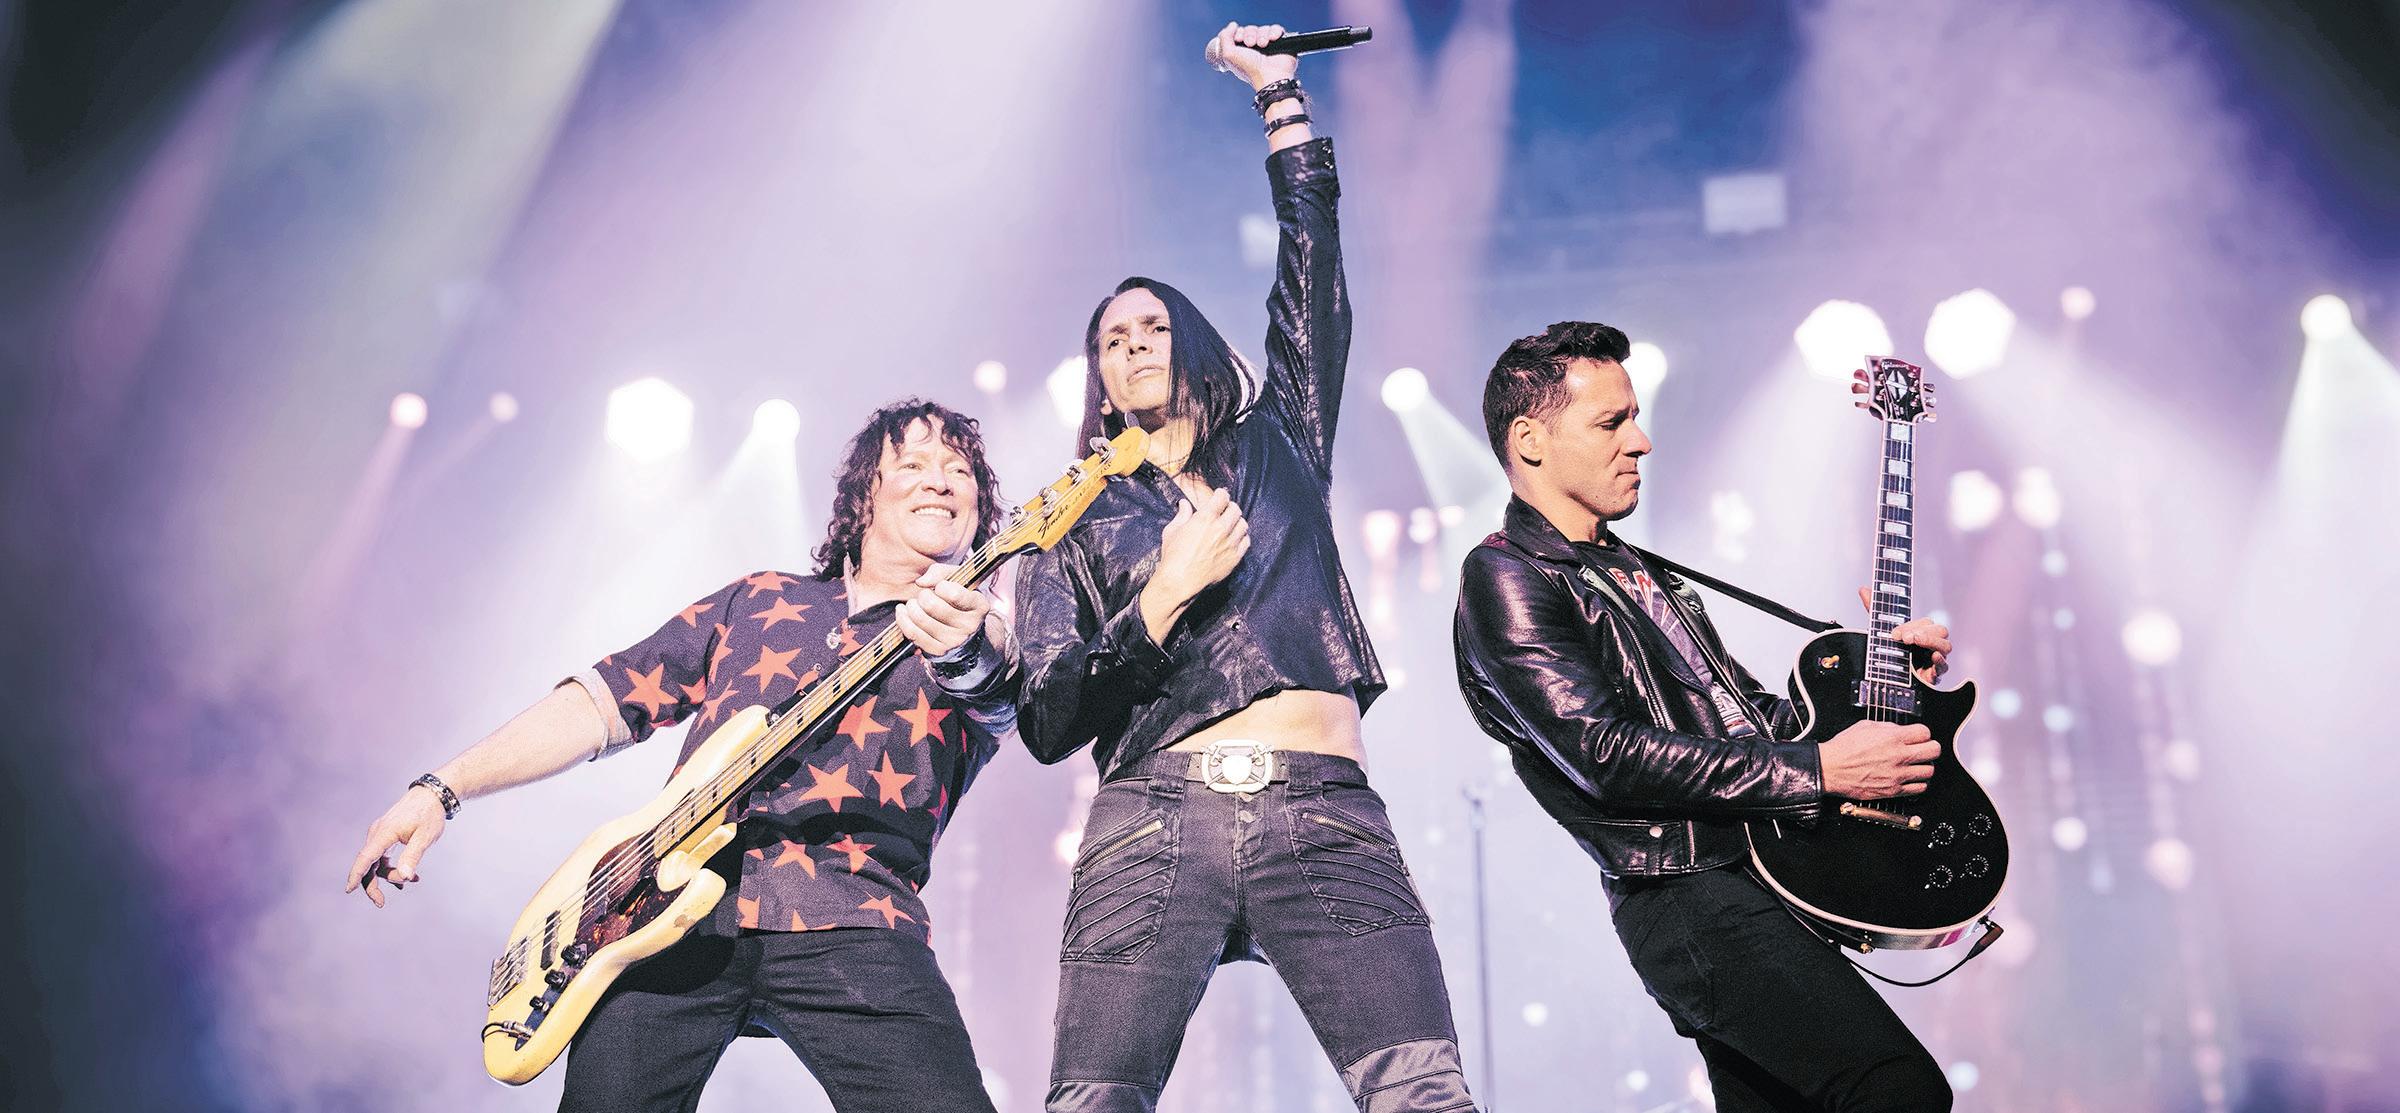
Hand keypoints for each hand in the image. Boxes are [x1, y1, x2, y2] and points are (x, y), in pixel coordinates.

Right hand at [346, 786, 446, 907]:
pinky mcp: (385, 836)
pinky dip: (392, 867)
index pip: (366, 857)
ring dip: (390, 875)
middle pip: (368, 864)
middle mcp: (377, 834)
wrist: (431, 795)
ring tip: (413, 880)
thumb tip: (405, 877)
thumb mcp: (425, 837)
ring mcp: (380, 835)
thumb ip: (413, 856)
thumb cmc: (429, 814)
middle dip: (372, 885)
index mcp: (384, 833)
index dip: (356, 875)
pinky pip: (382, 857)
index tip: (349, 890)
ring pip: (376, 862)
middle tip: (381, 903)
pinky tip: (409, 876)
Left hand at [896, 567, 992, 657]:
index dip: (941, 586)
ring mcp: (954, 641)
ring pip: (920, 619)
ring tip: (915, 603)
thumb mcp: (956, 579)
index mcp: (979, 606)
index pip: (953, 594)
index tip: (940, 588)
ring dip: (912, 606)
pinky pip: (912, 633)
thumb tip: (921, 582)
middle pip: (932, 606)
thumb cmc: (957, 599)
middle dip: (923, 596)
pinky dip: (903, 619)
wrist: (962, 630)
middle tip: (925, 595)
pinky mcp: (938, 651)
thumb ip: (940, 572)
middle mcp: (970, 626)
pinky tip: (903, 611)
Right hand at [1140, 478, 1249, 641]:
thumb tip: (1185, 504)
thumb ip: (1182, 515)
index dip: (1222, 494)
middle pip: (1235, 509)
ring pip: (1243, 525)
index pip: (1222, 498)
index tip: (1220, 495)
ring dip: (1237, 521)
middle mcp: (1221, 529)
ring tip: (1231, 524)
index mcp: (1205, 518)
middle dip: (1230, 507)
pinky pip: (1246, 542)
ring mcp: (1230, 544)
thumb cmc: (1173, 556)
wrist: (1179, 581)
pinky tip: (1235, 538)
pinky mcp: (1234, 558)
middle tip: (1225, 510)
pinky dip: (1242, 537)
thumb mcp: (1172, 531)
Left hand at [1209, 22, 1298, 88]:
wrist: (1269, 76)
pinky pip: (1277, 29)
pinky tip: (1272, 39)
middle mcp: (1255, 48)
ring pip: (1263, 28)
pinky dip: (1274, 31)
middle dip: (1249, 34)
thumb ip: (1224, 37)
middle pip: (1250, 29)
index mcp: (1242, 51)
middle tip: (1250, 45)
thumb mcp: (1228, 55)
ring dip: (1262, 35)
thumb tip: (1233, 25)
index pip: (1239, 32)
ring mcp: (1269, 46)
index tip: (1239, 40)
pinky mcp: (1282, 43)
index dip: (1238, 34)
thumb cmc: (1248, 69)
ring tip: (1263, 45)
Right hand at [1819, 720, 1939, 800]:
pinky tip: (1911, 778)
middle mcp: (1899, 756)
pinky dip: (1918, 783)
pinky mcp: (1893, 790)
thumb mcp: (1865, 726)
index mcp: (1893, 737)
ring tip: (1917, 765)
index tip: (1918, 736)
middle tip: (1924, 749)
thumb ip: (1887, 727)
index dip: (1922, 733)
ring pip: (1930, 771)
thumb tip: (1900, 730)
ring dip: (1925, 766)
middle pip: (1934, 750)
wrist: (1830, 769)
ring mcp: (1898, 775)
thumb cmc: (1843, 748)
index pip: (1925, 732)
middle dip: (1930, 748)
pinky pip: (1919, 788)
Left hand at [1858, 586, 1951, 683]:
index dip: (1911, 626)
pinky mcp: (1934, 675)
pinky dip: (1941, 662)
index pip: (1925, 623)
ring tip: (1916, 641)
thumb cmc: (1890, 652)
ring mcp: (1934, 659)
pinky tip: (1933, 658)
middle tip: (1905, 638)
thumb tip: (1863, 589)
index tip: (1894, 633)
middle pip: (1941, 631)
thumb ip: (1874, 611)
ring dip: (1932, 642)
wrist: (1887, 678)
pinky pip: (1944, 667)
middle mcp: (1931, 644)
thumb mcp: (1880, 631)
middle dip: (1923, 632)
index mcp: (1922, 632)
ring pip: (1946, 646)